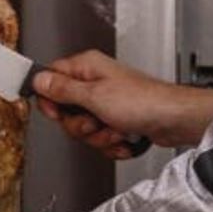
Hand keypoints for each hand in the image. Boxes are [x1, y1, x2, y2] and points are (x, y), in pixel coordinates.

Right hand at [33, 50, 212, 157]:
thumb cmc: (143, 101)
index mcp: (87, 68)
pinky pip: (100, 138)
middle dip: (80, 125)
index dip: (50, 100)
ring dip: (98, 136)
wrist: (174, 120)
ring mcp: (106, 103)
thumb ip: (62, 89)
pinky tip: (124, 137)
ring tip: (115, 128)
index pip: (51, 79)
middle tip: (95, 121)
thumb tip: (38, 80)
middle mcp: (95, 83)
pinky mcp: (117, 121)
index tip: (57, 112)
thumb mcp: (94, 96)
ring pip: (83, 129)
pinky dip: (111, 143)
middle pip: (66, 111)